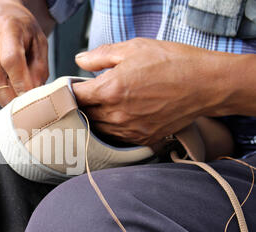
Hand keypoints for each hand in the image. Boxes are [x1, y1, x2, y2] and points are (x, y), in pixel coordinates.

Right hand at [0, 0, 48, 105]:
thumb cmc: (20, 32)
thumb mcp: (39, 45)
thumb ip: (38, 71)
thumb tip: (30, 95)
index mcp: (6, 27)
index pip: (11, 60)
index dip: (20, 84)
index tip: (26, 98)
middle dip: (7, 98)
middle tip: (17, 103)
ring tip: (6, 80)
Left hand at [72, 38, 236, 145]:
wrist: (206, 84)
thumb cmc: (172, 62)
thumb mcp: (134, 48)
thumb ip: (101, 56)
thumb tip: (79, 60)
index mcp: (109, 90)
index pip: (73, 96)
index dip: (67, 92)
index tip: (69, 89)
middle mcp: (116, 114)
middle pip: (84, 114)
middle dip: (80, 105)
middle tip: (85, 97)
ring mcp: (129, 130)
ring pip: (98, 129)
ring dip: (95, 119)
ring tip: (101, 106)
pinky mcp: (143, 139)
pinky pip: (117, 137)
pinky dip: (112, 129)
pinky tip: (118, 117)